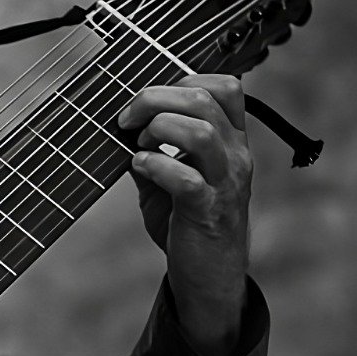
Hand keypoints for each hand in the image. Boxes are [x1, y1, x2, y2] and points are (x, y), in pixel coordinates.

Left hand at [117, 74, 252, 355]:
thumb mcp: (171, 177)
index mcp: (231, 140)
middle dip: (155, 99)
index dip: (181, 80)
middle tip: (127, 121)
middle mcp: (235, 155)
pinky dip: (155, 165)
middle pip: (204, 100)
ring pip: (201, 132)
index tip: (146, 102)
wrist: (207, 275)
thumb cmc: (187, 222)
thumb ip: (153, 147)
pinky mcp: (207, 211)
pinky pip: (186, 178)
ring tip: (138, 145)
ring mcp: (225, 183)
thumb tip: (121, 123)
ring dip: (159, 129)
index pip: (224, 86)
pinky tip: (140, 168)